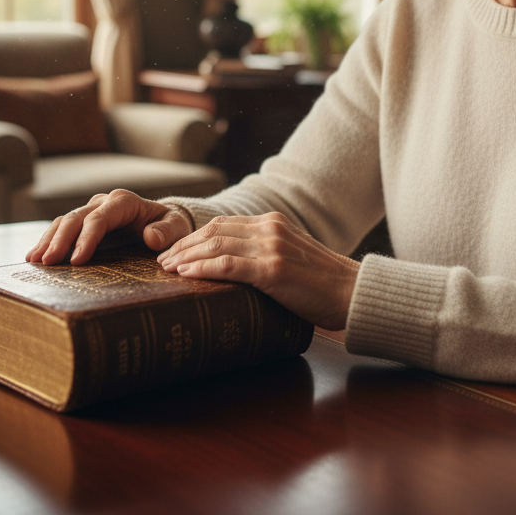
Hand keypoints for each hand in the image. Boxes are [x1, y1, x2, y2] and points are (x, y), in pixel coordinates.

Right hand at [24, 189, 192, 265]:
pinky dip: (48, 240)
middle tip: (48, 262)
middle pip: (77, 219)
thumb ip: (166, 231)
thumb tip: (150, 236)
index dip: (86, 238)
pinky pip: (61, 228)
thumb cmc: (169, 226)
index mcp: (124, 202)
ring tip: (35, 260)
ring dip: (49, 240)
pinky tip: (35, 256)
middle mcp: (104, 203)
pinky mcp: (83, 223)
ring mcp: (91, 211)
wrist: (163, 223)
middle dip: (61, 240)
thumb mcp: (176, 227)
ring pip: (64, 221)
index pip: (100, 218)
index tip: (76, 260)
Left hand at [157, 212, 359, 330]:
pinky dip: (203, 268)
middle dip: (183, 245)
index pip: (223, 224)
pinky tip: (187, 274)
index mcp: (273, 223)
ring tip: (168, 269)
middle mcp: (270, 228)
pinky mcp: (273, 269)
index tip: (175, 251)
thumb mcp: (292, 259)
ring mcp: (271, 247)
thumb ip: (265, 255)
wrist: (353, 293)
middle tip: (162, 260)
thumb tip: (233, 271)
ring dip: (186, 256)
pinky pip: (228, 265)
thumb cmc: (323, 285)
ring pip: (216, 245)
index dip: (194, 237)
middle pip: (214, 231)